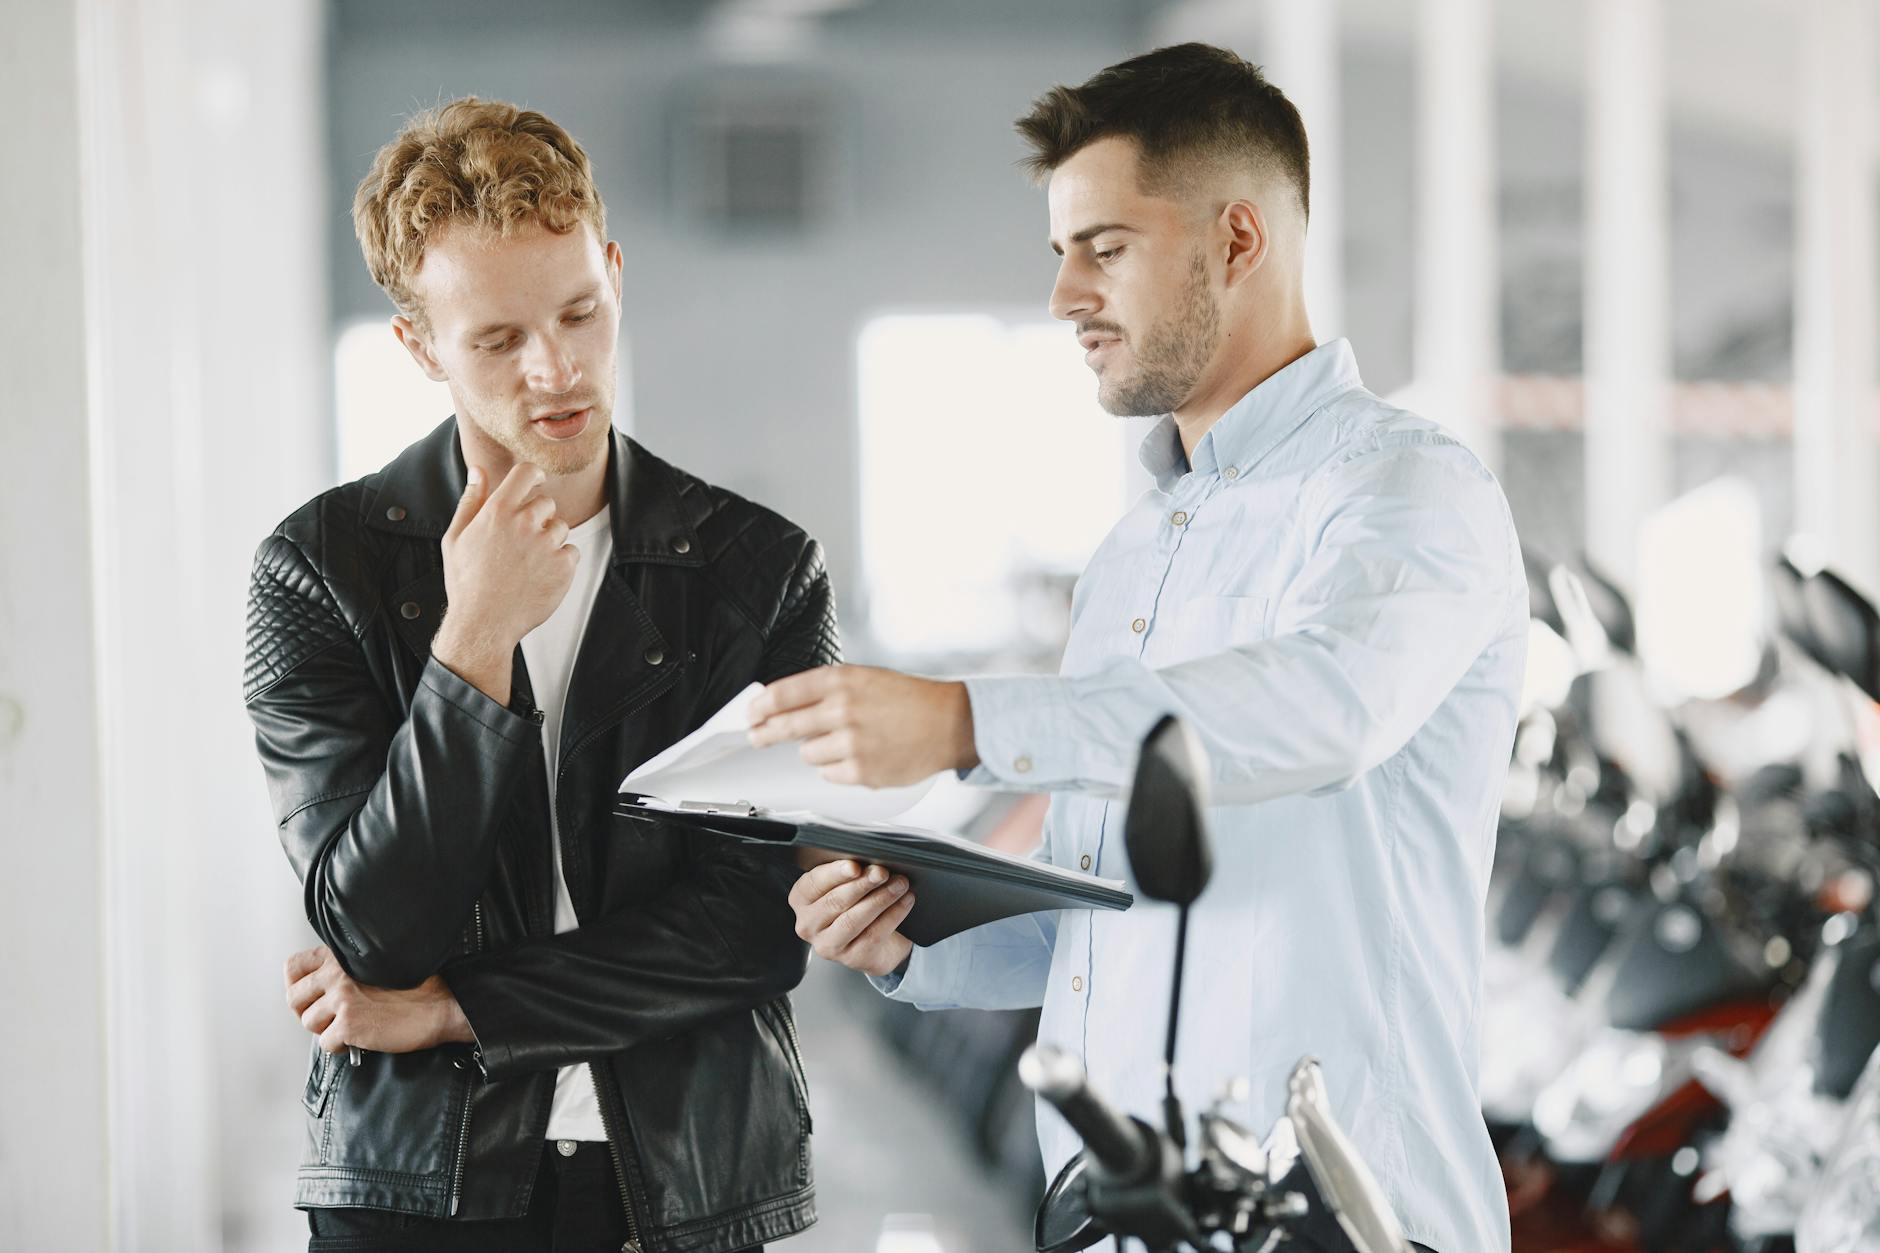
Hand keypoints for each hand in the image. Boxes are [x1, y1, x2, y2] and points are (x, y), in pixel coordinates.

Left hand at [284, 946, 473, 1055]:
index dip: (297, 985)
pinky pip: (325, 1044)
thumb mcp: (374, 967)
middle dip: (308, 1013)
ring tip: (352, 1026)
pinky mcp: (348, 1024)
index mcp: (342, 956)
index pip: (294, 966)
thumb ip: (343, 971)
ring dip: (327, 1030)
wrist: (440, 1006)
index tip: (310, 996)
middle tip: (328, 1018)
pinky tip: (361, 1037)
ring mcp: (341, 999)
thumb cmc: (413, 989)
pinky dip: (342, 1046)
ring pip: (309, 1023)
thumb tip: (316, 991)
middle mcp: (337, 973)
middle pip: (294, 999)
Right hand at [432, 462, 579, 700]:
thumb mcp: (456, 538)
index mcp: (497, 512)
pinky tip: (540, 576)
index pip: (526, 473)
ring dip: (550, 540)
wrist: (484, 624)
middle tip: (520, 543)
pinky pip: (572, 551)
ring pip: (561, 527)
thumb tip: (478, 470)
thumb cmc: (466, 582)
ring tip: (527, 563)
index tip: (535, 483)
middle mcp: (524, 524)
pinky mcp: (564, 566)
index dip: (534, 475)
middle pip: (547, 503)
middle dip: (537, 517)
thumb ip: (471, 500)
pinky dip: (561, 562)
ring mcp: (546, 545)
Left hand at [746, 664, 977, 786]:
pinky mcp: (861, 772)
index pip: (782, 694)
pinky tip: (859, 755)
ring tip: (846, 740)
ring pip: (807, 753)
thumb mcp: (864, 678)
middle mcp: (842, 710)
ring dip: (816, 749)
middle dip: (766, 733)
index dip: (760, 706)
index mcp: (841, 681)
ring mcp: (851, 743)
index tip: (752, 714)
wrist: (949, 723)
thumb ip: (825, 689)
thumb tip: (783, 704)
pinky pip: (828, 773)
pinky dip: (837, 767)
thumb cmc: (908, 699)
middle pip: (783, 726)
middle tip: (758, 736)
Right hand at [789, 860, 915, 976]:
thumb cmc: (857, 906)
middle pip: (835, 901)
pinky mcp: (851, 958)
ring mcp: (828, 945)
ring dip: (880, 898)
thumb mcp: (847, 885)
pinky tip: (904, 901)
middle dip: (862, 884)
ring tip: (899, 884)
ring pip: (853, 919)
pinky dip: (893, 914)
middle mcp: (808, 924)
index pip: (813, 883)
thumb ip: (851, 873)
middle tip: (882, 872)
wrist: (877, 942)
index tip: (855, 866)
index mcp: (801, 900)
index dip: (835, 873)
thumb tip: (870, 862)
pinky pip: (873, 934)